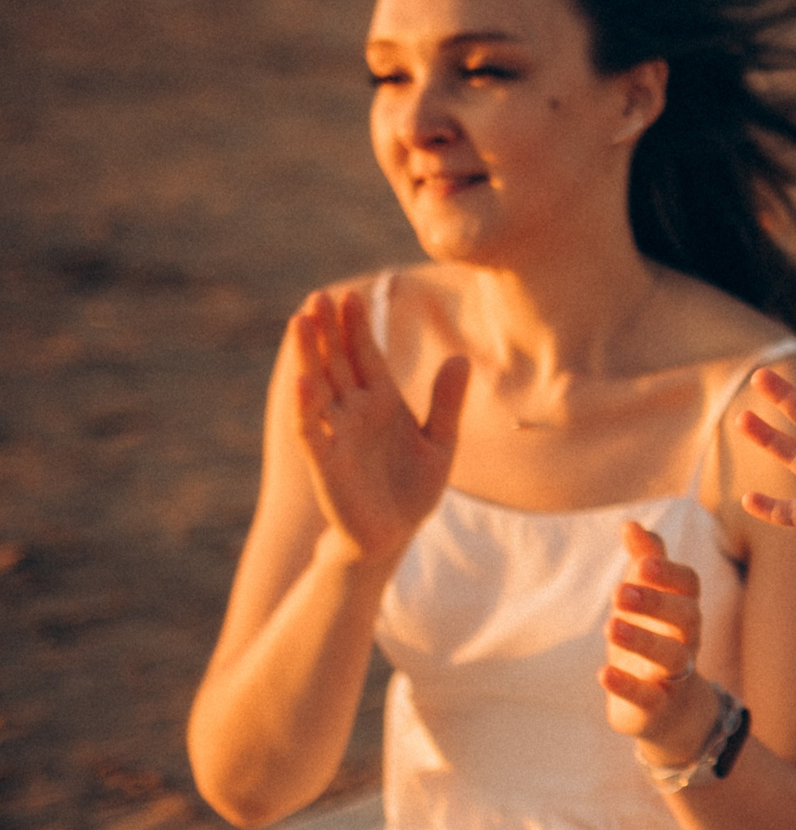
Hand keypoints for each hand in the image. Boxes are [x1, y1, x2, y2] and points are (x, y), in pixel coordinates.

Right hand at [290, 289, 466, 561]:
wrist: (395, 534)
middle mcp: (355, 411)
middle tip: (318, 296)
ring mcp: (337, 434)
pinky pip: (313, 431)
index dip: (357, 327)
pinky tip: (304, 382)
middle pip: (337, 362)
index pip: (365, 355)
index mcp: (383, 401)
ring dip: (309, 356)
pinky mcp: (327, 462)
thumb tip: (460, 357)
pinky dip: (307, 407)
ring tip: (300, 321)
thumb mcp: (441, 442)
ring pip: (318, 387)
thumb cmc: (413, 488)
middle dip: (327, 330)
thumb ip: (447, 402)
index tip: (355, 295)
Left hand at [602, 522, 714, 751]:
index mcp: (684, 611)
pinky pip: (648, 696)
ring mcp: (674, 675)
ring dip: (642, 640)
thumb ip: (645, 562)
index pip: (689, 586)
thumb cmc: (655, 642)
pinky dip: (627, 685)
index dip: (669, 573)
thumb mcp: (648, 602)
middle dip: (656, 603)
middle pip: (686, 617)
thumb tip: (631, 523)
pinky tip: (603, 673)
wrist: (670, 710)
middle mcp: (686, 641)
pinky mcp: (657, 706)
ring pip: (671, 657)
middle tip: (619, 592)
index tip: (643, 563)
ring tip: (610, 626)